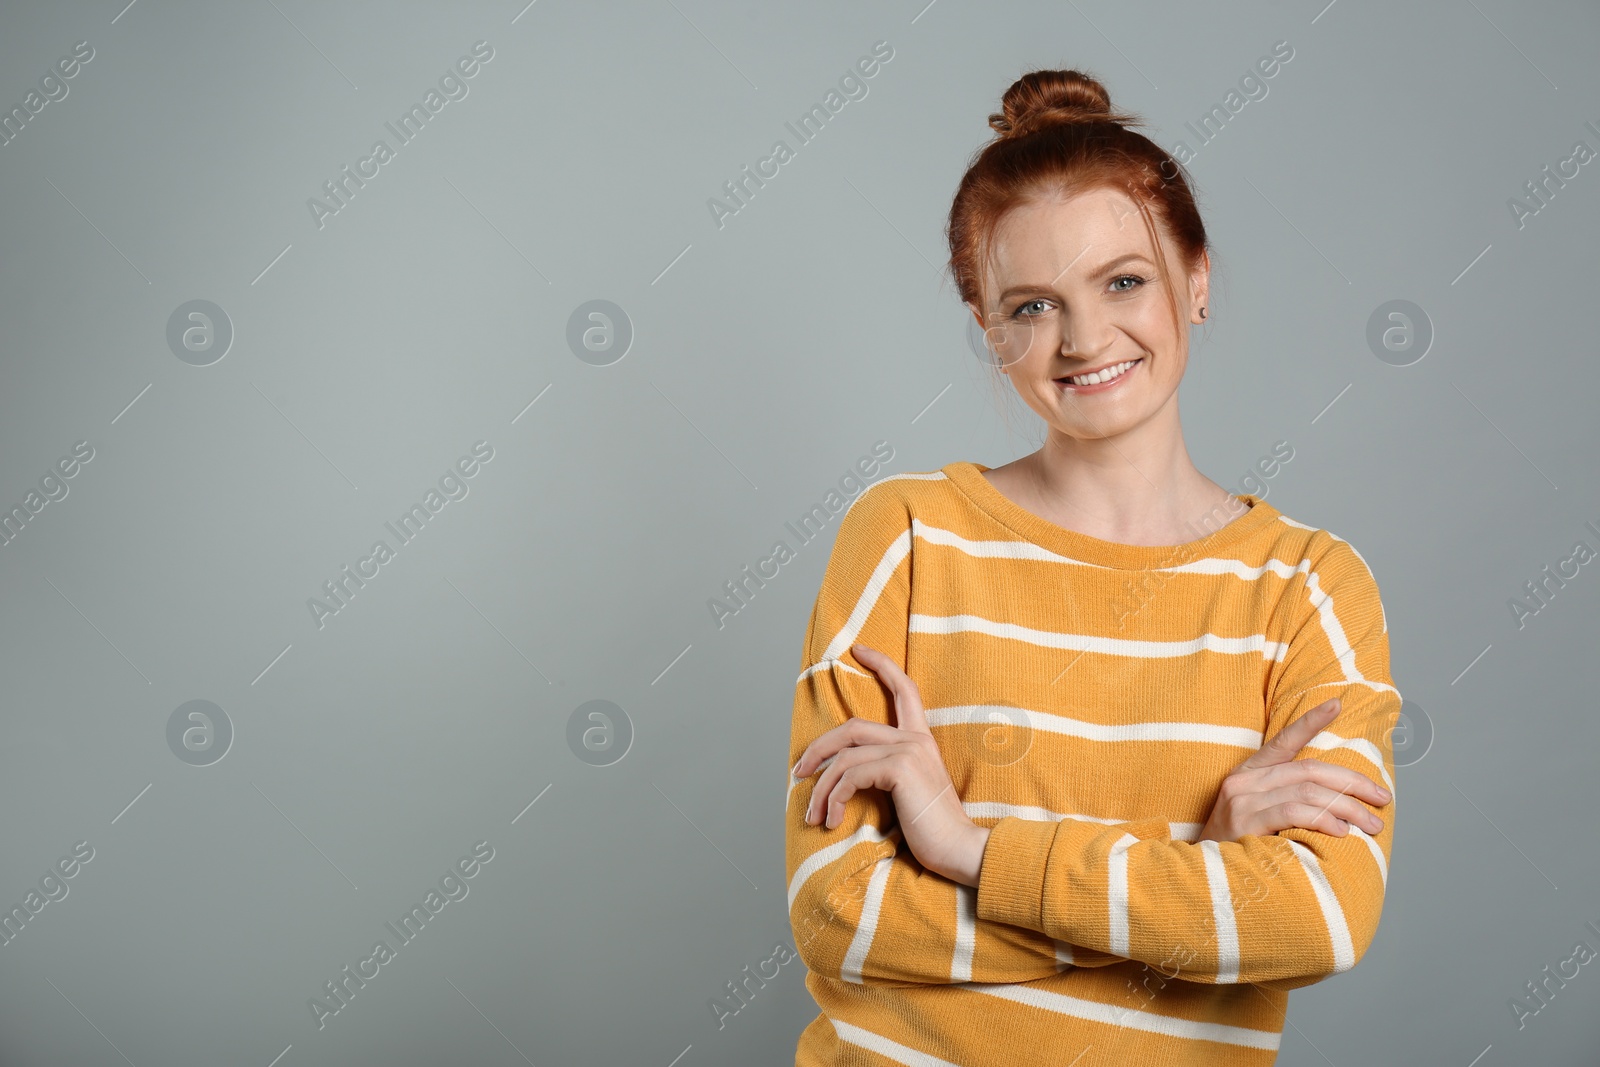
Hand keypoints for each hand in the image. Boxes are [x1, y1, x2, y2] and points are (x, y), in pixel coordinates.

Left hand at [792, 644, 989, 885]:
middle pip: (852, 726)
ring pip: (845, 756)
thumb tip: (843, 777)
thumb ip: (887, 773)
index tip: (859, 650)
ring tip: (813, 815)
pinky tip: (832, 819)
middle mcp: (916, 739)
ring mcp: (909, 750)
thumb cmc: (934, 830)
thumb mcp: (909, 793)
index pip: (904, 689)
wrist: (961, 850)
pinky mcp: (900, 768)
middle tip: (799, 772)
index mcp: (921, 740)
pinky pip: (850, 775)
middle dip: (818, 747)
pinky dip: (833, 798)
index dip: (882, 664)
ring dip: (821, 788)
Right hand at [1198, 697, 1392, 842]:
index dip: (1309, 721)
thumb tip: (1339, 802)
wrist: (1204, 879)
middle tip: (1382, 798)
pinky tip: (1342, 831)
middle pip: (1309, 770)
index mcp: (1248, 774)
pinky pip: (1294, 812)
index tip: (1336, 703)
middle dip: (1352, 783)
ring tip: (1371, 824)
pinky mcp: (1244, 822)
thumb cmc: (1238, 850)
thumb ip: (1287, 800)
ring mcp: (1242, 800)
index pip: (1283, 741)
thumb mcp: (1257, 816)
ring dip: (1348, 808)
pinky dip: (1324, 819)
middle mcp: (1244, 781)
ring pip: (1308, 792)